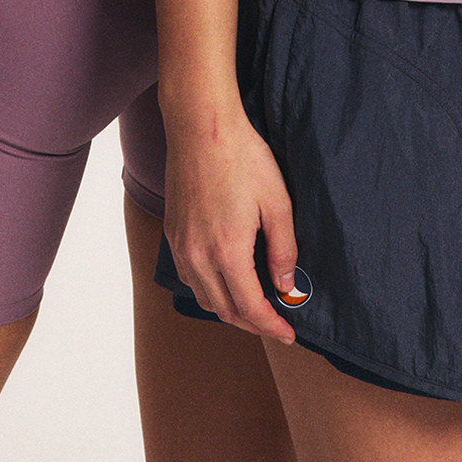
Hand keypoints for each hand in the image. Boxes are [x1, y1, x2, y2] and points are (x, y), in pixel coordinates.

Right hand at [164, 107, 299, 343]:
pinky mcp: (172, 233)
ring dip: (229, 309)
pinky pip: (190, 277)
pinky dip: (209, 289)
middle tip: (276, 322)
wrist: (201, 127)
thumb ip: (283, 249)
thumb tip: (287, 285)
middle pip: (224, 310)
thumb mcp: (277, 202)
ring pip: (203, 297)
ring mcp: (181, 246)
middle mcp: (198, 256)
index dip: (271, 326)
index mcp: (228, 251)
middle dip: (252, 323)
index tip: (289, 333)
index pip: (250, 308)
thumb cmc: (243, 158)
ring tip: (254, 304)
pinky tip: (226, 279)